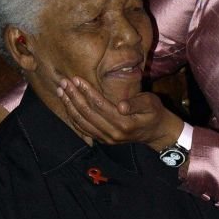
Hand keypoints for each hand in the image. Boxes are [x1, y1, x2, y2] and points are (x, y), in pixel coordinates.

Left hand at [57, 76, 182, 150]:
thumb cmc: (154, 113)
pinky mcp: (103, 140)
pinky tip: (67, 106)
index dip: (87, 91)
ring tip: (61, 91)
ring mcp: (106, 139)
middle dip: (73, 97)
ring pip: (82, 123)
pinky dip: (73, 118)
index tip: (76, 79)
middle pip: (87, 114)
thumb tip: (121, 105)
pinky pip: (83, 130)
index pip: (100, 106)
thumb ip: (137, 103)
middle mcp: (112, 134)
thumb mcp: (152, 104)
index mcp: (124, 124)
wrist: (156, 133)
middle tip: (63, 82)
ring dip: (70, 107)